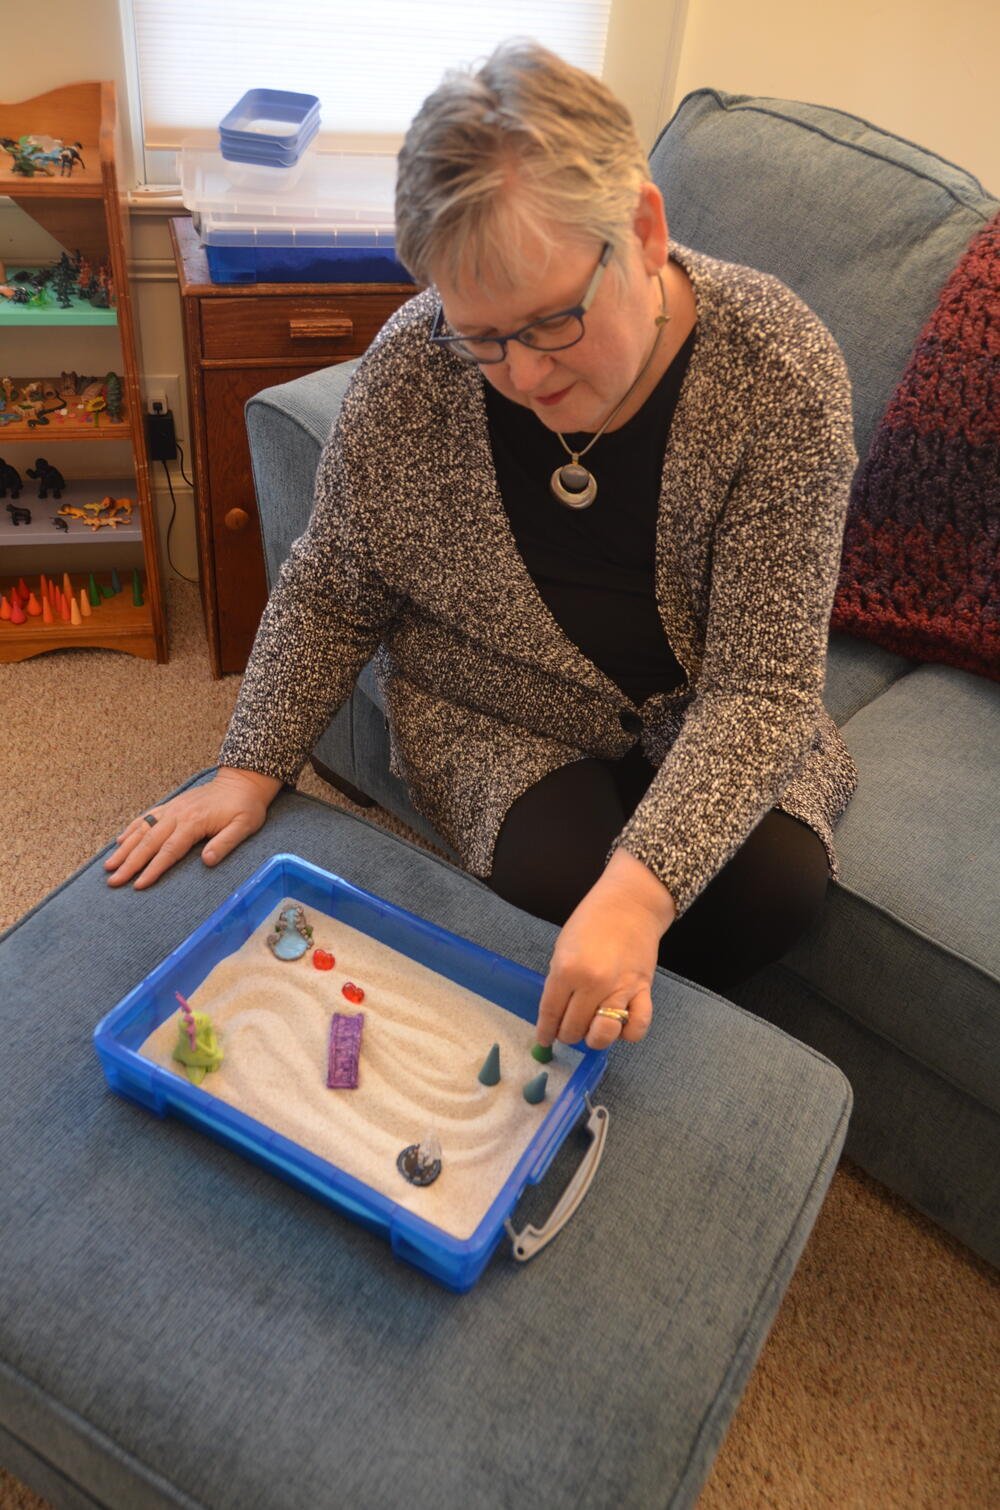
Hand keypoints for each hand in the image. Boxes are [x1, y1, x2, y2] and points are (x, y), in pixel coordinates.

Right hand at [104, 767, 281, 889]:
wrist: (242, 782)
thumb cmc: (245, 807)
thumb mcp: (245, 826)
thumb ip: (226, 843)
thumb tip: (206, 862)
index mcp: (194, 822)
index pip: (169, 851)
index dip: (153, 869)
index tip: (138, 885)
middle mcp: (178, 815)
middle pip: (148, 842)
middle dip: (129, 863)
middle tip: (112, 881)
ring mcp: (172, 808)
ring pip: (142, 830)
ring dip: (124, 848)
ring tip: (109, 865)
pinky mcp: (171, 805)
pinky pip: (146, 817)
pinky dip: (131, 829)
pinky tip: (119, 841)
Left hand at [535, 849, 675, 1050]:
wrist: (630, 904)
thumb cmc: (591, 920)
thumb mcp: (562, 947)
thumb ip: (558, 980)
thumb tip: (556, 1012)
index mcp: (566, 970)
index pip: (551, 1013)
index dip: (545, 1031)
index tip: (544, 1040)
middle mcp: (592, 984)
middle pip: (573, 1028)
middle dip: (567, 1034)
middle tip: (568, 1028)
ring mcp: (619, 990)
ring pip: (602, 1035)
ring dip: (593, 1039)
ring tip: (591, 1030)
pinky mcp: (643, 991)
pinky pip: (637, 1027)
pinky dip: (627, 1034)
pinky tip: (620, 1026)